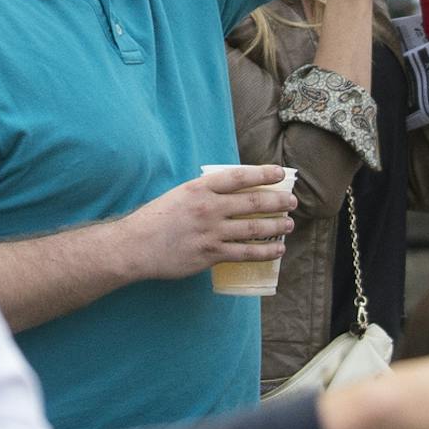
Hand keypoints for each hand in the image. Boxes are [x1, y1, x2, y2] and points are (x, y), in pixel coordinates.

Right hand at [113, 165, 294, 282]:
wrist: (136, 246)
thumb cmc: (155, 219)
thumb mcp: (179, 195)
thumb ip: (204, 192)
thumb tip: (231, 193)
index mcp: (199, 188)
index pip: (239, 177)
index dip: (263, 174)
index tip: (280, 174)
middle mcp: (208, 208)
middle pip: (252, 202)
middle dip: (277, 202)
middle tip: (292, 202)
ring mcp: (211, 232)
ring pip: (253, 228)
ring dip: (276, 226)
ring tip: (288, 225)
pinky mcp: (211, 254)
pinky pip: (245, 252)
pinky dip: (265, 251)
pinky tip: (276, 250)